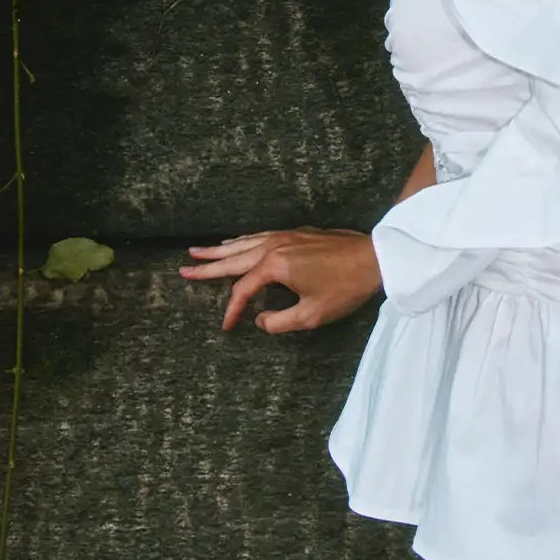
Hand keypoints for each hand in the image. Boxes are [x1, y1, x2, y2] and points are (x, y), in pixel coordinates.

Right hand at [178, 225, 382, 332]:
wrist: (375, 259)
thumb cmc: (346, 288)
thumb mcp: (311, 315)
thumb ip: (279, 322)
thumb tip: (259, 321)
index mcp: (275, 266)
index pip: (242, 290)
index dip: (232, 310)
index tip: (227, 326)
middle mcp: (275, 246)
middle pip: (233, 258)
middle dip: (207, 265)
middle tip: (184, 269)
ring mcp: (286, 236)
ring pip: (244, 243)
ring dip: (221, 249)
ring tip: (199, 251)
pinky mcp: (298, 233)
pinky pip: (260, 236)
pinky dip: (243, 240)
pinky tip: (238, 242)